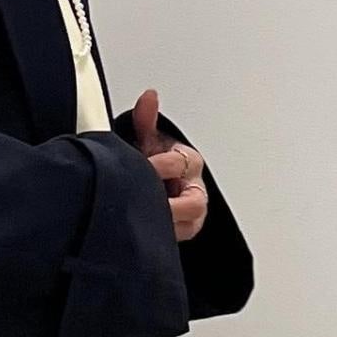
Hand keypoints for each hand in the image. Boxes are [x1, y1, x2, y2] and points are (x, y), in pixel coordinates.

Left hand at [133, 87, 208, 243]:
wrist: (159, 183)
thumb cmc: (156, 161)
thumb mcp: (149, 139)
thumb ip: (145, 120)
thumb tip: (149, 97)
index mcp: (190, 162)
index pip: (179, 164)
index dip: (158, 167)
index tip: (141, 167)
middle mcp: (195, 190)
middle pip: (193, 204)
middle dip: (170, 205)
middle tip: (145, 203)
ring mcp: (192, 215)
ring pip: (187, 225)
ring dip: (165, 224)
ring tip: (142, 220)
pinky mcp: (184, 233)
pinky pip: (176, 239)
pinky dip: (160, 237)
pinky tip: (141, 233)